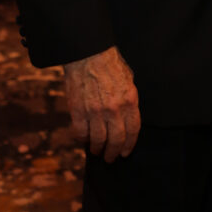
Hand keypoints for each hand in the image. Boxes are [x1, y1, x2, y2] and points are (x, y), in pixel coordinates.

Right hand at [64, 46, 140, 162]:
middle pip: (116, 140)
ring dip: (98, 149)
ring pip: (98, 140)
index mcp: (130, 100)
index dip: (129, 145)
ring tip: (97, 151)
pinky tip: (84, 139)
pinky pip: (81, 133)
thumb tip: (128, 116)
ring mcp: (96, 112)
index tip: (125, 152)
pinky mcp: (78, 111)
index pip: (133, 131)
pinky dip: (83, 139)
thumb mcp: (129, 79)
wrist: (88, 54)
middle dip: (114, 152)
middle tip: (111, 158)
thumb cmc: (110, 63)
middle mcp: (114, 109)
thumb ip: (129, 99)